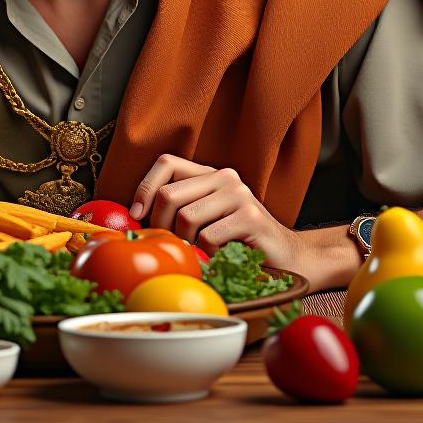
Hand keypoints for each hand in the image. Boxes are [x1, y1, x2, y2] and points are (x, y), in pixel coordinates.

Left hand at [130, 154, 307, 271]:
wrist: (290, 258)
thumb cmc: (238, 243)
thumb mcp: (204, 220)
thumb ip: (177, 212)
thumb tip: (133, 219)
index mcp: (209, 174)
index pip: (166, 163)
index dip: (145, 187)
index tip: (137, 215)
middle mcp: (224, 177)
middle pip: (169, 195)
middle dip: (160, 226)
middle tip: (169, 246)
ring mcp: (239, 195)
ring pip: (186, 218)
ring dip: (187, 244)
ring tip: (200, 253)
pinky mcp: (250, 216)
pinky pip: (208, 237)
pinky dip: (207, 254)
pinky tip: (220, 257)